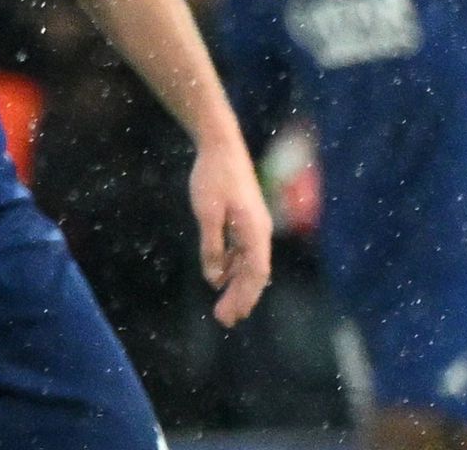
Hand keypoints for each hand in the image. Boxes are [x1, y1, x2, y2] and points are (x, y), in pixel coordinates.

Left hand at [191, 134, 273, 323]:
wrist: (221, 146)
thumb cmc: (213, 177)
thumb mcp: (206, 213)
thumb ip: (211, 246)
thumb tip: (213, 278)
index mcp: (255, 232)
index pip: (254, 274)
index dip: (244, 297)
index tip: (232, 316)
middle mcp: (259, 232)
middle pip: (253, 274)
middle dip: (241, 298)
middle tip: (225, 320)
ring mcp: (254, 226)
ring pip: (248, 264)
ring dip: (236, 285)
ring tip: (224, 306)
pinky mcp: (245, 219)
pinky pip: (242, 252)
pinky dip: (233, 267)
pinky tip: (220, 276)